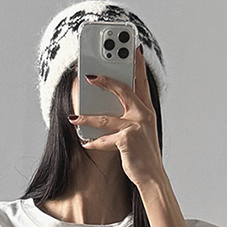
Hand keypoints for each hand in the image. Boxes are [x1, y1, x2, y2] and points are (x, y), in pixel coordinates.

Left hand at [68, 45, 163, 189]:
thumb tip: (107, 108)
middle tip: (90, 76)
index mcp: (147, 111)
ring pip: (105, 118)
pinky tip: (85, 143)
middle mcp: (143, 115)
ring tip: (74, 119)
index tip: (134, 50)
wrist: (152, 176)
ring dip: (87, 119)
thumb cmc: (144, 155)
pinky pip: (104, 139)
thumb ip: (130, 117)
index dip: (138, 65)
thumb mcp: (141, 132)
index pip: (142, 83)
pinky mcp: (127, 140)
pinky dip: (93, 142)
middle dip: (105, 81)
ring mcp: (136, 127)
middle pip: (122, 90)